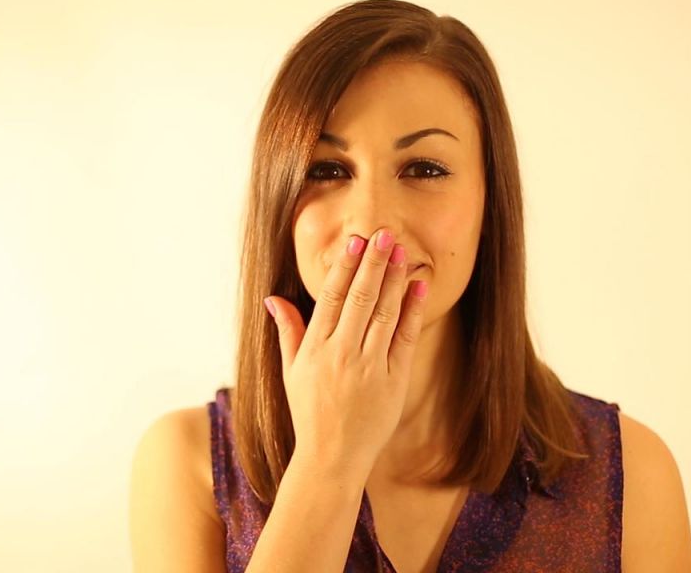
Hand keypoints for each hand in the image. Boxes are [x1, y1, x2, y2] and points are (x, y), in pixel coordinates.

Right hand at [264, 227, 428, 477]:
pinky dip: (412, 310)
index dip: (344, 267)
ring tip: (401, 251)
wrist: (333, 457)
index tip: (355, 242)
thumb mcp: (291, 372)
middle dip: (373, 263)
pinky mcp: (394, 380)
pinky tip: (418, 286)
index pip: (332, 298)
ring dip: (393, 279)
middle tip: (384, 234)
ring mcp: (370, 367)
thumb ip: (288, 331)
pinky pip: (404, 338)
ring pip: (383, 313)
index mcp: (315, 349)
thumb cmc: (310, 413)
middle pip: (360, 298)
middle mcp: (342, 354)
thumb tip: (273, 298)